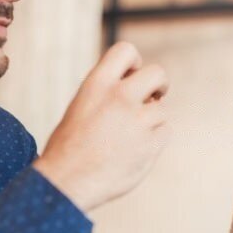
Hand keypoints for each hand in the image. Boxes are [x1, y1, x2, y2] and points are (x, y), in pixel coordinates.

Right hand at [34, 42, 168, 211]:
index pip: (126, 51)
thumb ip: (108, 92)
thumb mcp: (81, 106)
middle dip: (159, 85)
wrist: (67, 182)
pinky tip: (135, 150)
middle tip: (153, 97)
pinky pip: (164, 132)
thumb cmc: (69, 147)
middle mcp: (119, 98)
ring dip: (151, 120)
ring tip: (128, 137)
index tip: (133, 75)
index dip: (135, 62)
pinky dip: (155, 139)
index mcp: (97, 85)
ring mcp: (137, 122)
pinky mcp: (150, 145)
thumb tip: (139, 84)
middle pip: (158, 73)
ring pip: (161, 110)